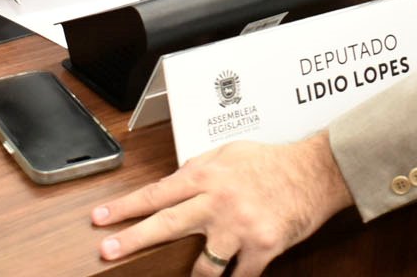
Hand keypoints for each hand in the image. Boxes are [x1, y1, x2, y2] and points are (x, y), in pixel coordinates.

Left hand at [93, 134, 353, 276]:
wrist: (316, 171)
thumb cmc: (272, 162)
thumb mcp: (229, 153)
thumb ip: (200, 170)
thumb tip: (174, 183)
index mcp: (208, 174)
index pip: (157, 192)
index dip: (125, 207)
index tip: (100, 218)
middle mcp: (218, 200)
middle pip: (167, 223)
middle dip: (133, 239)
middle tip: (107, 250)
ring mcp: (239, 226)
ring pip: (203, 264)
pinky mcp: (261, 246)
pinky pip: (238, 276)